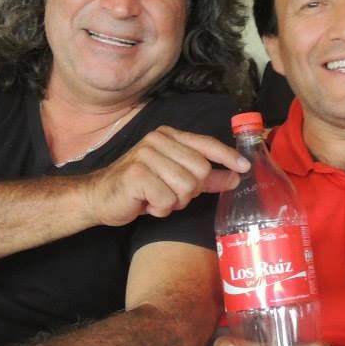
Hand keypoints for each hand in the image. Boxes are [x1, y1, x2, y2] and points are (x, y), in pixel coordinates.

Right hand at [85, 127, 248, 226]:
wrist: (100, 197)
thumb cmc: (139, 188)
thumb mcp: (175, 180)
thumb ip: (205, 178)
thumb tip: (235, 177)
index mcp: (169, 136)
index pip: (206, 144)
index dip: (227, 156)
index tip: (245, 167)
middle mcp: (158, 140)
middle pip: (200, 171)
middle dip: (189, 192)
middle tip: (169, 194)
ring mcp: (146, 155)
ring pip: (186, 187)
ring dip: (174, 202)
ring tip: (156, 198)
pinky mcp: (137, 174)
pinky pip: (167, 199)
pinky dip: (160, 209)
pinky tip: (145, 203)